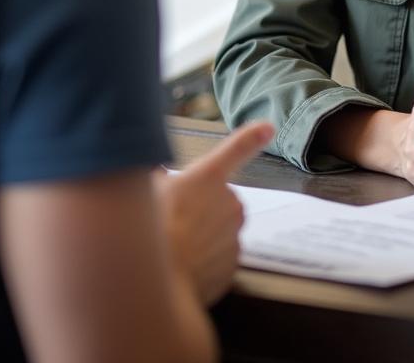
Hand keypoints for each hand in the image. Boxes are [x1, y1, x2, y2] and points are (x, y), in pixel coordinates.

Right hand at [154, 121, 273, 304]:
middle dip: (201, 208)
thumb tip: (152, 167)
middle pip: (219, 200)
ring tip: (174, 247)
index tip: (268, 128)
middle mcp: (228, 204)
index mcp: (209, 178)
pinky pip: (218, 259)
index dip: (252, 137)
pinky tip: (181, 266)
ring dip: (202, 237)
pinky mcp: (232, 268)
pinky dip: (203, 262)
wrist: (159, 285)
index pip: (236, 150)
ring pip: (219, 232)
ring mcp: (233, 238)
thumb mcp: (144, 190)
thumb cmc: (149, 231)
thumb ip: (154, 174)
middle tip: (173, 221)